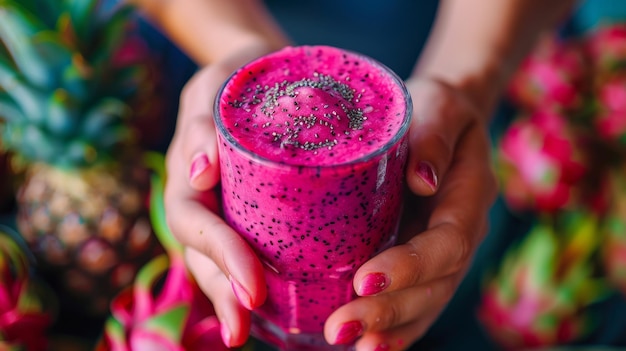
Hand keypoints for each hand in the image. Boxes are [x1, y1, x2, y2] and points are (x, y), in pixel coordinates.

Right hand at [163, 43, 277, 347]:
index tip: (253, 289)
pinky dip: (248, 279)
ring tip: (248, 335)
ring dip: (230, 299)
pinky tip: (272, 308)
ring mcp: (220, 210)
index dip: (221, 257)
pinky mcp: (245, 213)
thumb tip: (199, 174)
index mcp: (189, 175)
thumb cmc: (236, 75)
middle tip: (247, 327)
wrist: (255, 70)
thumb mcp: (214, 85)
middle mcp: (200, 201)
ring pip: (216, 262)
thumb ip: (200, 124)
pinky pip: (242, 249)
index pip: (196, 224)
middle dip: (223, 290)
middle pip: (202, 255)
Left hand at [323, 78, 497, 350]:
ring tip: (347, 342)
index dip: (410, 266)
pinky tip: (365, 345)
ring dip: (388, 329)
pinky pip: (415, 304)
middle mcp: (460, 234)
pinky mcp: (421, 264)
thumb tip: (422, 180)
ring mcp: (443, 255)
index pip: (447, 242)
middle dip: (389, 310)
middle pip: (435, 285)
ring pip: (425, 303)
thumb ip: (434, 138)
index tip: (364, 278)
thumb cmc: (436, 110)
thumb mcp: (438, 107)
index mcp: (468, 196)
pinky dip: (393, 329)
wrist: (441, 121)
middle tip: (342, 327)